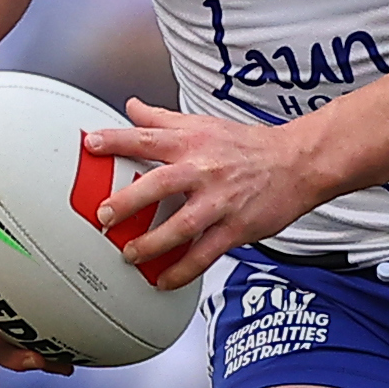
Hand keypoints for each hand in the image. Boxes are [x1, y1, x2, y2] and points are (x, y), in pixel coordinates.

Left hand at [89, 100, 330, 289]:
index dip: (116, 140)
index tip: (90, 145)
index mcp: (192, 143)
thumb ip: (164, 119)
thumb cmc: (249, 146)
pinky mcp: (236, 228)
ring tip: (131, 255)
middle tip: (104, 216)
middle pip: (160, 185)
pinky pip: (206, 254)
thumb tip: (131, 106)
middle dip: (128, 201)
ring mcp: (220, 202)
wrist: (298, 162)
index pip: (147, 138)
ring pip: (181, 225)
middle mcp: (204, 171)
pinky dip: (184, 270)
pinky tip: (164, 281)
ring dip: (152, 243)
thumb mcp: (204, 124)